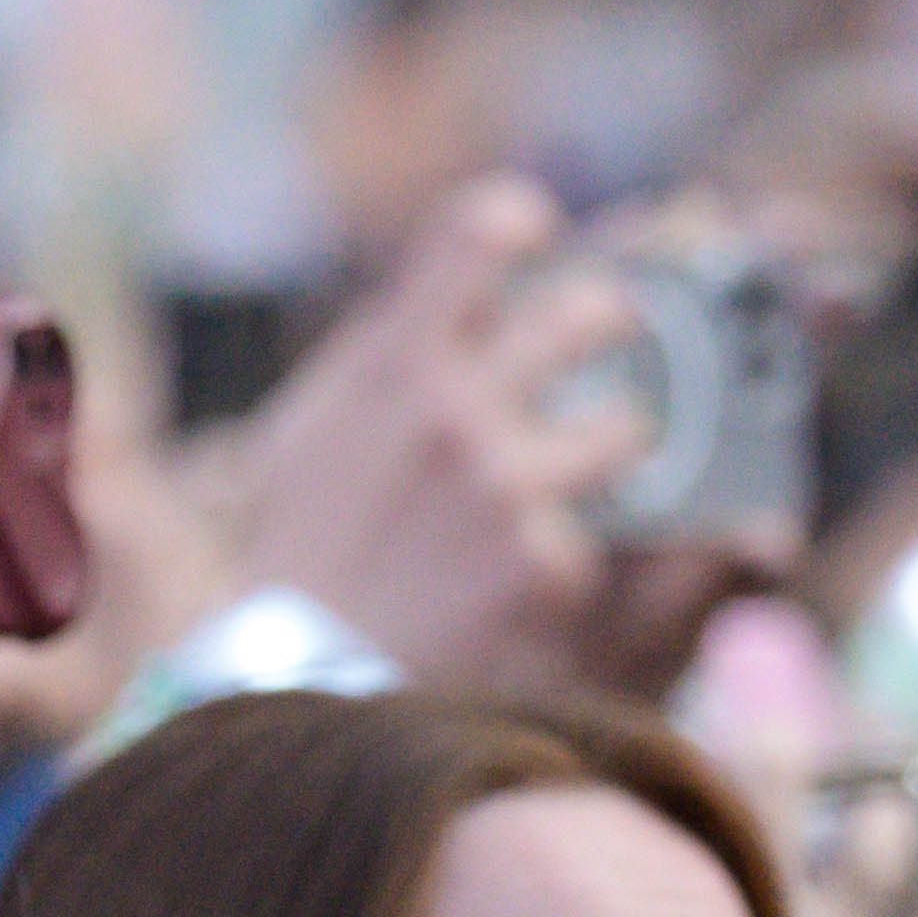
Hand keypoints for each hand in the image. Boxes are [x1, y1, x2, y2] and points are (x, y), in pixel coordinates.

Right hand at [210, 178, 649, 690]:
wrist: (290, 688)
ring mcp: (506, 486)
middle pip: (592, 311)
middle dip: (612, 330)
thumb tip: (448, 302)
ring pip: (627, 428)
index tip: (536, 247)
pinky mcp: (546, 565)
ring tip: (583, 486)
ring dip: (615, 453)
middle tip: (610, 350)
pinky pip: (607, 542)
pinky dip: (585, 559)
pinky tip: (535, 584)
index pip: (486, 228)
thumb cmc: (296, 555)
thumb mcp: (303, 433)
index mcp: (394, 360)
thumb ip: (378, 362)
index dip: (526, 228)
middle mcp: (455, 407)